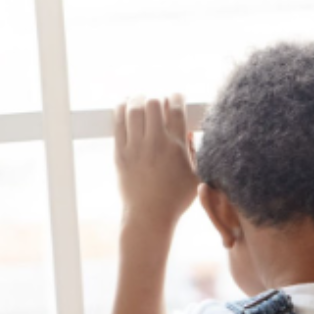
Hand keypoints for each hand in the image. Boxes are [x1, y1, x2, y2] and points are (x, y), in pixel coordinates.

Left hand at [113, 93, 198, 229]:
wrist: (149, 217)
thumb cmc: (175, 199)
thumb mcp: (195, 176)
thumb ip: (195, 152)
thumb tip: (188, 133)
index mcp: (176, 147)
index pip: (176, 109)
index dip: (176, 97)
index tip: (176, 97)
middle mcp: (156, 143)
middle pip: (153, 103)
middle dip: (156, 98)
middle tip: (157, 102)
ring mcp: (136, 147)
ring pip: (133, 109)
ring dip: (138, 99)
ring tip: (140, 99)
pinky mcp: (120, 153)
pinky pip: (118, 123)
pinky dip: (121, 109)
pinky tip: (124, 106)